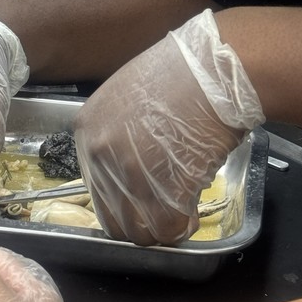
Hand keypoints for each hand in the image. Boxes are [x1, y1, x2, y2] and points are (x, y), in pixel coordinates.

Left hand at [74, 9, 263, 245]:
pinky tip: (195, 210)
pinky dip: (184, 227)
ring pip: (140, 231)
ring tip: (183, 208)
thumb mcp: (129, 94)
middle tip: (166, 209)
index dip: (125, 198)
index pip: (96, 187)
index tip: (147, 195)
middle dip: (142, 220)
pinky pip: (169, 229)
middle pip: (114, 218)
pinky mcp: (162, 189)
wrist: (214, 69)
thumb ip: (120, 132)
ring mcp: (129, 174)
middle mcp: (99, 154)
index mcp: (88, 129)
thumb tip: (133, 162)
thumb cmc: (182, 72)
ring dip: (162, 226)